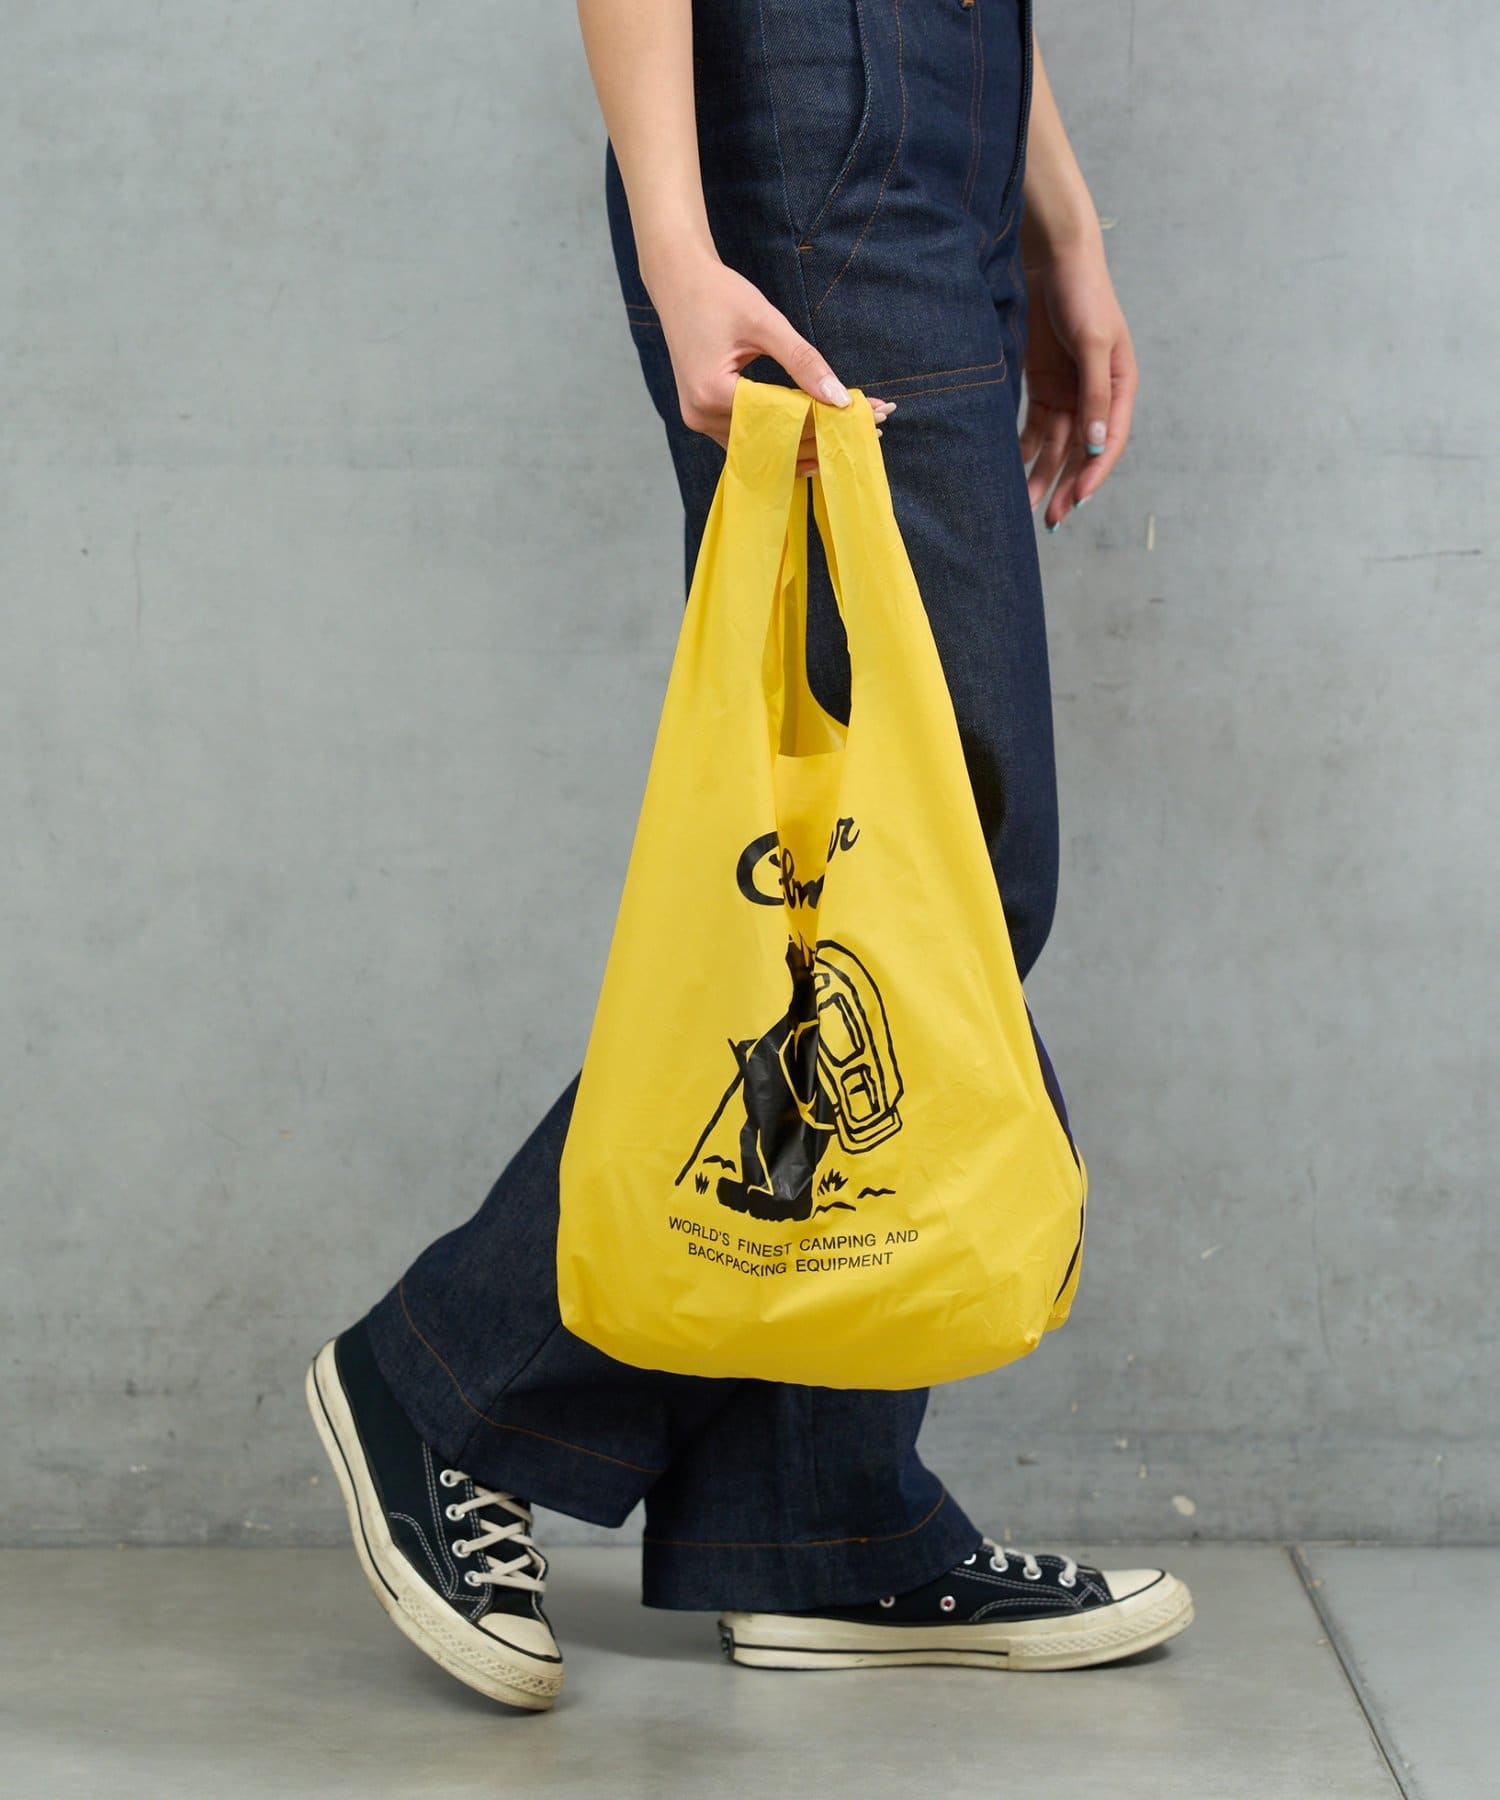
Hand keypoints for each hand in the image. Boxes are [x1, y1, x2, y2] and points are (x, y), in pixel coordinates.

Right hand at [644, 248, 894, 474]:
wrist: (678, 281)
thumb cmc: (719, 293)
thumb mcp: (766, 322)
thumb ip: (803, 361)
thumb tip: (840, 398)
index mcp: (712, 393)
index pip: (781, 419)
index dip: (826, 420)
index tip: (868, 416)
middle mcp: (701, 416)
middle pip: (774, 440)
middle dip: (824, 434)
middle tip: (871, 428)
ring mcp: (699, 420)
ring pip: (763, 446)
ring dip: (805, 441)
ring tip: (849, 434)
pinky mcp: (704, 416)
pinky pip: (749, 438)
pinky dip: (782, 436)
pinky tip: (814, 437)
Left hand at [1019, 239, 1138, 528]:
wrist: (1052, 257)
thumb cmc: (1083, 293)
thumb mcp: (1093, 343)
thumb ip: (1095, 394)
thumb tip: (1096, 445)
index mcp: (1120, 386)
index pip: (1109, 441)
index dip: (1093, 473)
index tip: (1075, 500)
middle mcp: (1095, 395)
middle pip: (1080, 450)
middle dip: (1064, 484)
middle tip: (1050, 519)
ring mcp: (1068, 391)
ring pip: (1055, 445)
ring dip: (1041, 474)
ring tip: (1023, 505)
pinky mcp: (1043, 385)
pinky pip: (1034, 427)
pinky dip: (1025, 449)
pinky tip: (1011, 470)